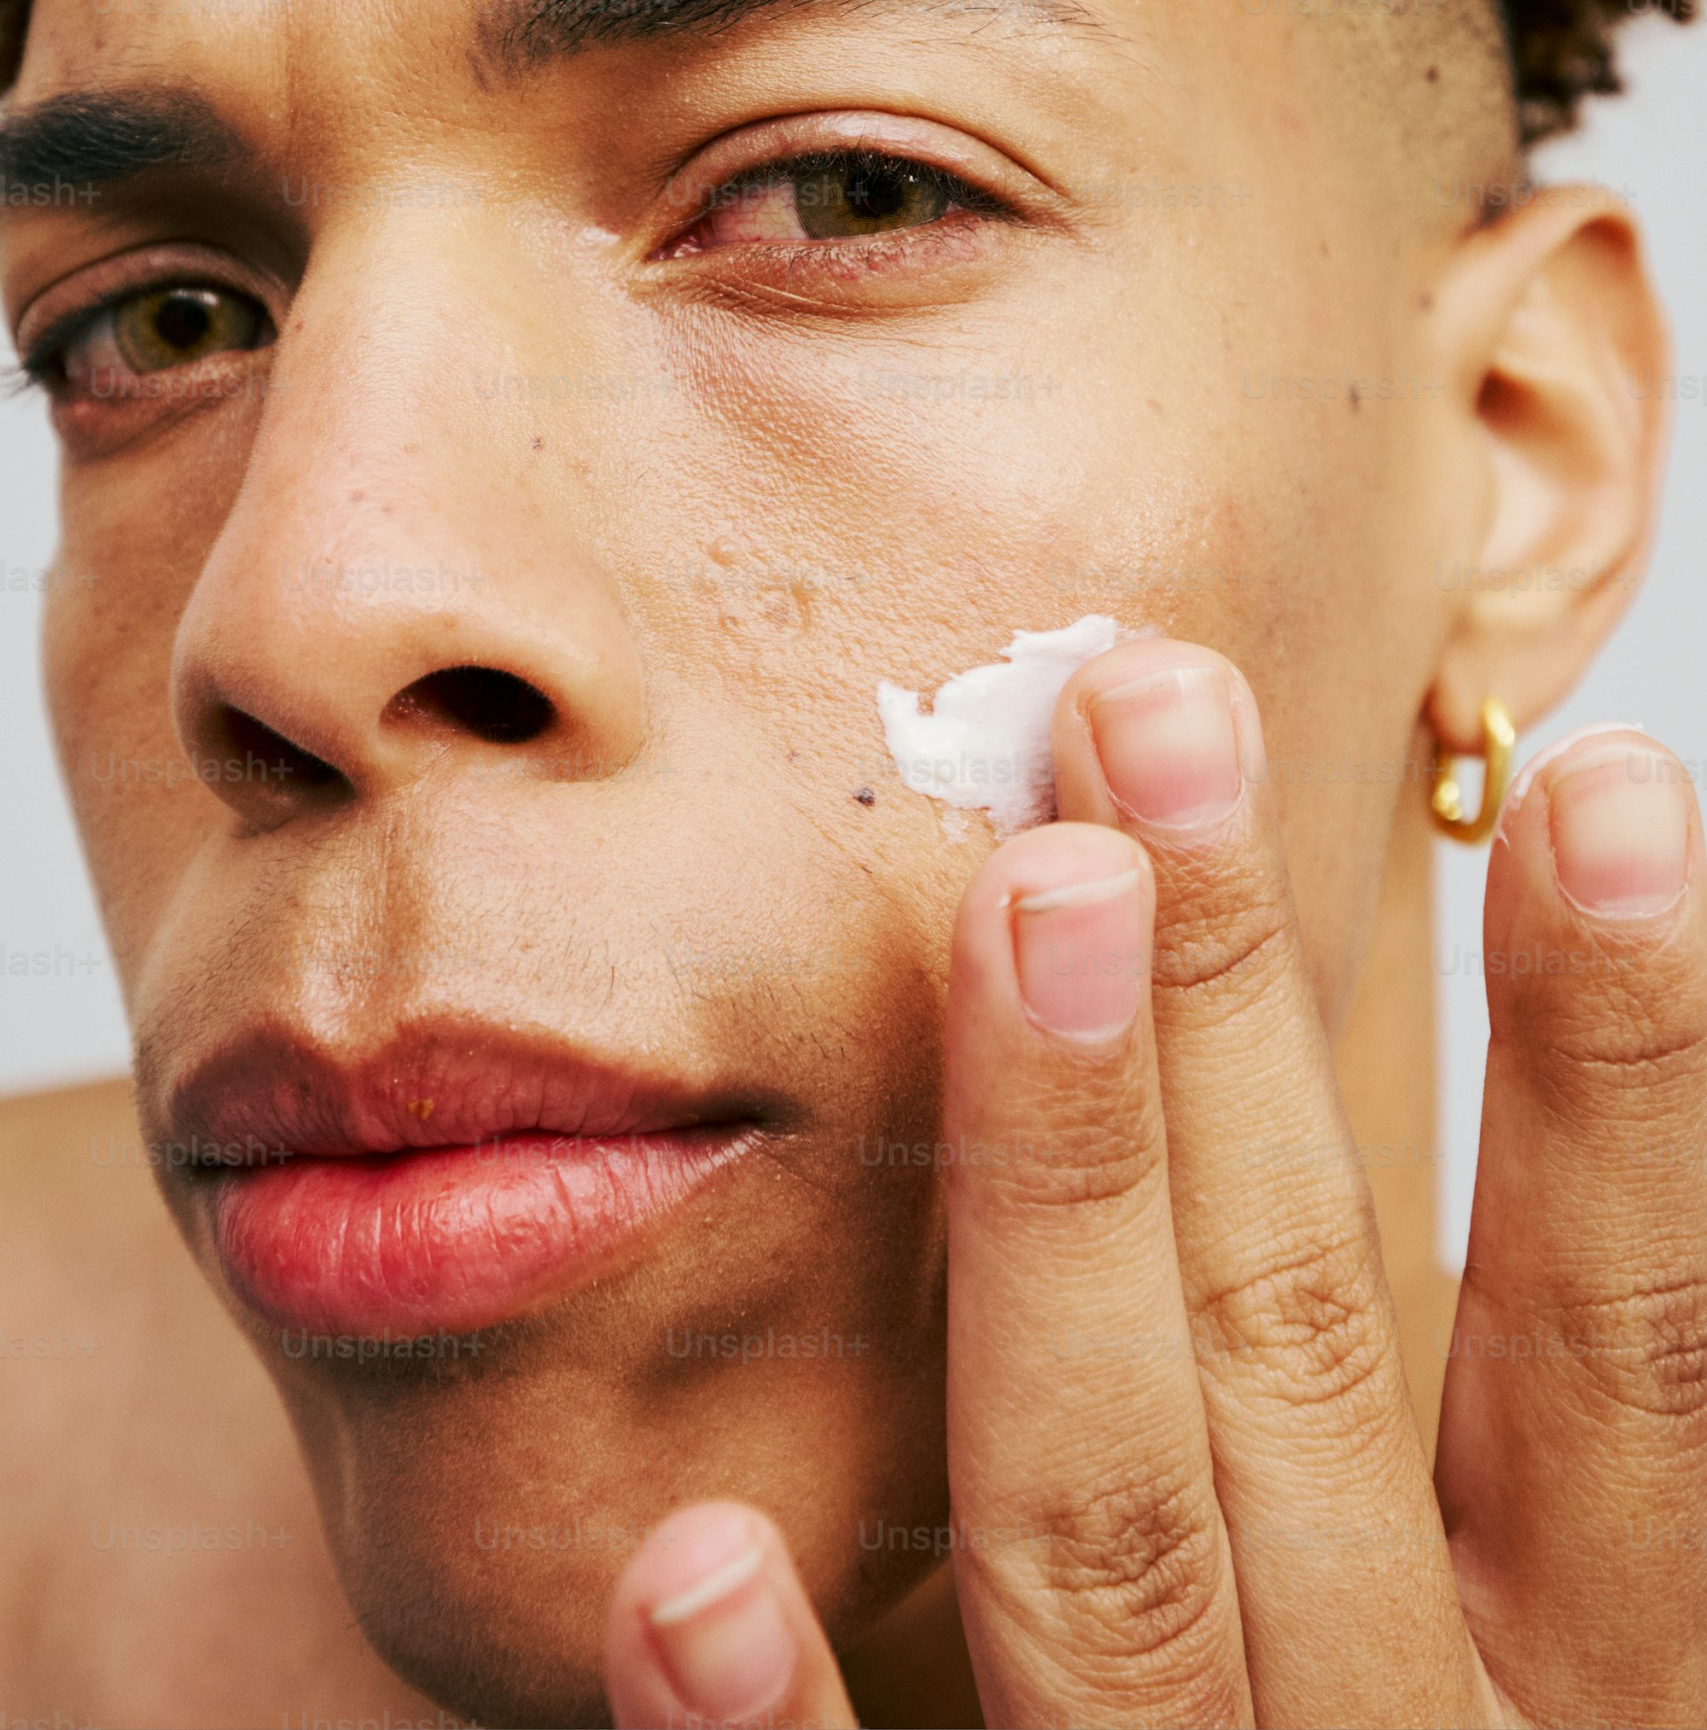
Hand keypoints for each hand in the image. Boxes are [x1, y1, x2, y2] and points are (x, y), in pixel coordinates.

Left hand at [602, 639, 1706, 1726]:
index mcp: (1597, 1706)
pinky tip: (683, 1555)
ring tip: (1018, 892)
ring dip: (1066, 1203)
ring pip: (1121, 1541)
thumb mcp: (1589, 1693)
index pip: (1630, 1357)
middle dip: (1246, 1013)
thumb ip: (1572, 1484)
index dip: (1636, 1073)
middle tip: (1156, 700)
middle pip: (1319, 1354)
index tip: (1613, 782)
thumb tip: (1631, 1162)